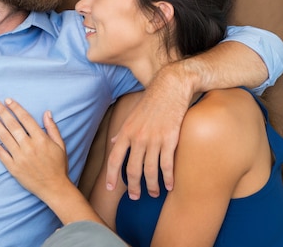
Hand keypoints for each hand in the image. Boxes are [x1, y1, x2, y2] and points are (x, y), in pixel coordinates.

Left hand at [0, 98, 69, 197]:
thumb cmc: (58, 165)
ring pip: (5, 137)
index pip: (26, 119)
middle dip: (2, 112)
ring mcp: (19, 157)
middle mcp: (29, 146)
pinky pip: (0, 153)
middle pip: (13, 125)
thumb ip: (52, 128)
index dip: (16, 108)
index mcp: (41, 139)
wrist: (54, 187)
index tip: (8, 100)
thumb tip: (47, 112)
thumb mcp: (60, 145)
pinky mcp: (13, 167)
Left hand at [106, 64, 192, 199]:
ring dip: (151, 186)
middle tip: (135, 196)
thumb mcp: (133, 114)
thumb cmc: (152, 99)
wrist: (171, 86)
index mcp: (127, 131)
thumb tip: (114, 141)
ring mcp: (154, 139)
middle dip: (133, 187)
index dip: (111, 176)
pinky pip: (167, 164)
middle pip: (132, 169)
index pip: (115, 158)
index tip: (111, 188)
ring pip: (150, 170)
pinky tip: (170, 185)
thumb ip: (123, 130)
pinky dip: (168, 177)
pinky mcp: (170, 139)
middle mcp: (138, 137)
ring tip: (154, 193)